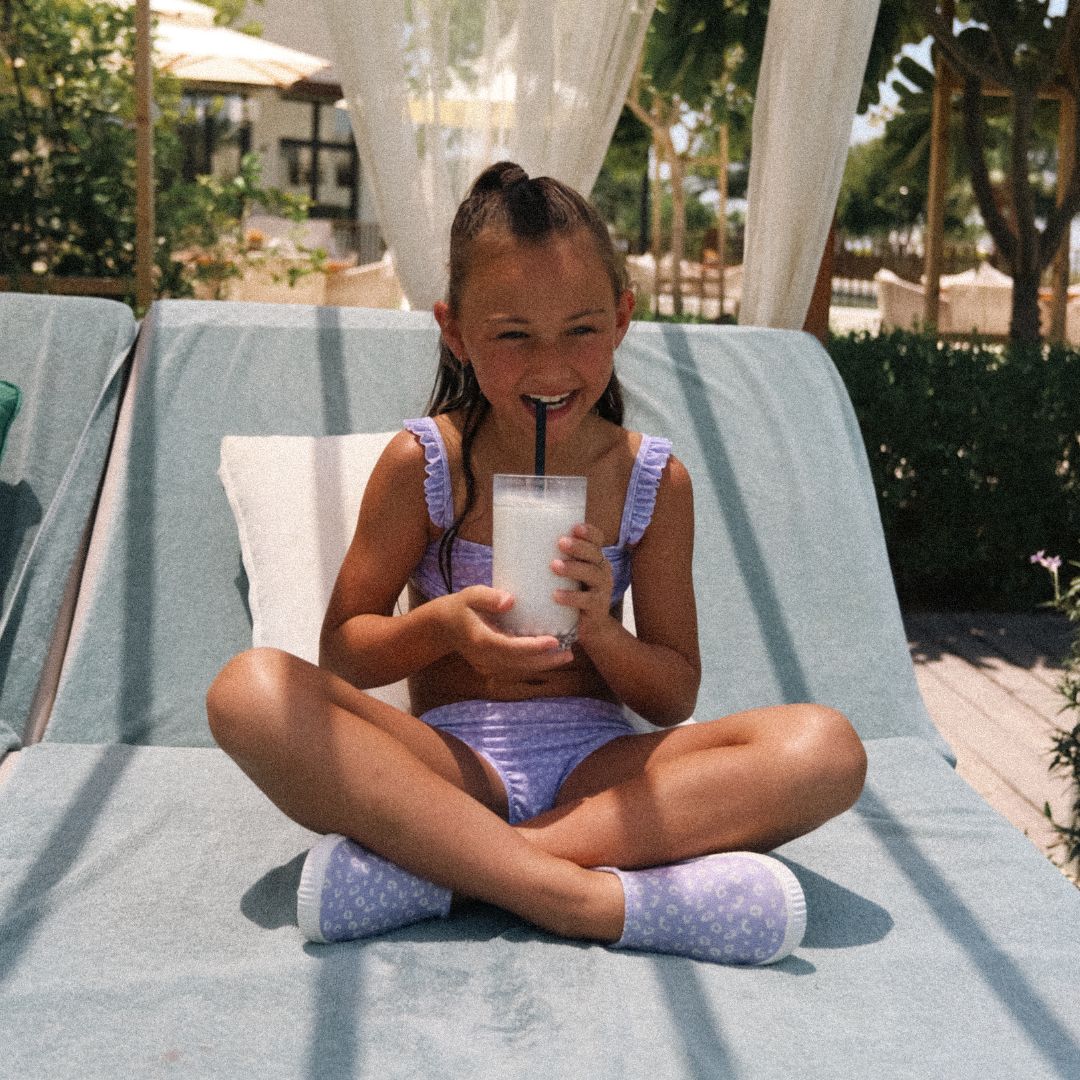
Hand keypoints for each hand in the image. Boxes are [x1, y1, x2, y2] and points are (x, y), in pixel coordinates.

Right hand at [445, 585, 573, 677]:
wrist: (443, 627)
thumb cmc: (460, 606)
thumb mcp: (470, 595)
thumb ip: (488, 597)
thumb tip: (510, 601)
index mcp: (481, 640)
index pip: (510, 647)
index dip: (533, 647)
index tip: (553, 641)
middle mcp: (485, 657)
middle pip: (520, 663)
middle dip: (546, 660)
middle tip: (569, 653)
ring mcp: (488, 664)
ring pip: (520, 668)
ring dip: (543, 663)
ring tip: (566, 655)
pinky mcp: (492, 666)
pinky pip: (516, 667)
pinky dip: (533, 662)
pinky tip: (550, 656)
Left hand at [552, 523, 618, 647]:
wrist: (590, 626)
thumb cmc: (572, 592)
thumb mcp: (568, 574)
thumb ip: (554, 559)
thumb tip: (515, 544)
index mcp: (594, 557)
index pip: (597, 539)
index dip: (589, 532)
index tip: (575, 527)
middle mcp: (602, 570)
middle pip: (594, 553)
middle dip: (578, 546)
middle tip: (560, 542)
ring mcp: (602, 588)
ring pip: (592, 574)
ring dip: (573, 568)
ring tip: (554, 566)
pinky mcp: (597, 607)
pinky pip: (586, 600)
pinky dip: (571, 597)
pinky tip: (556, 595)